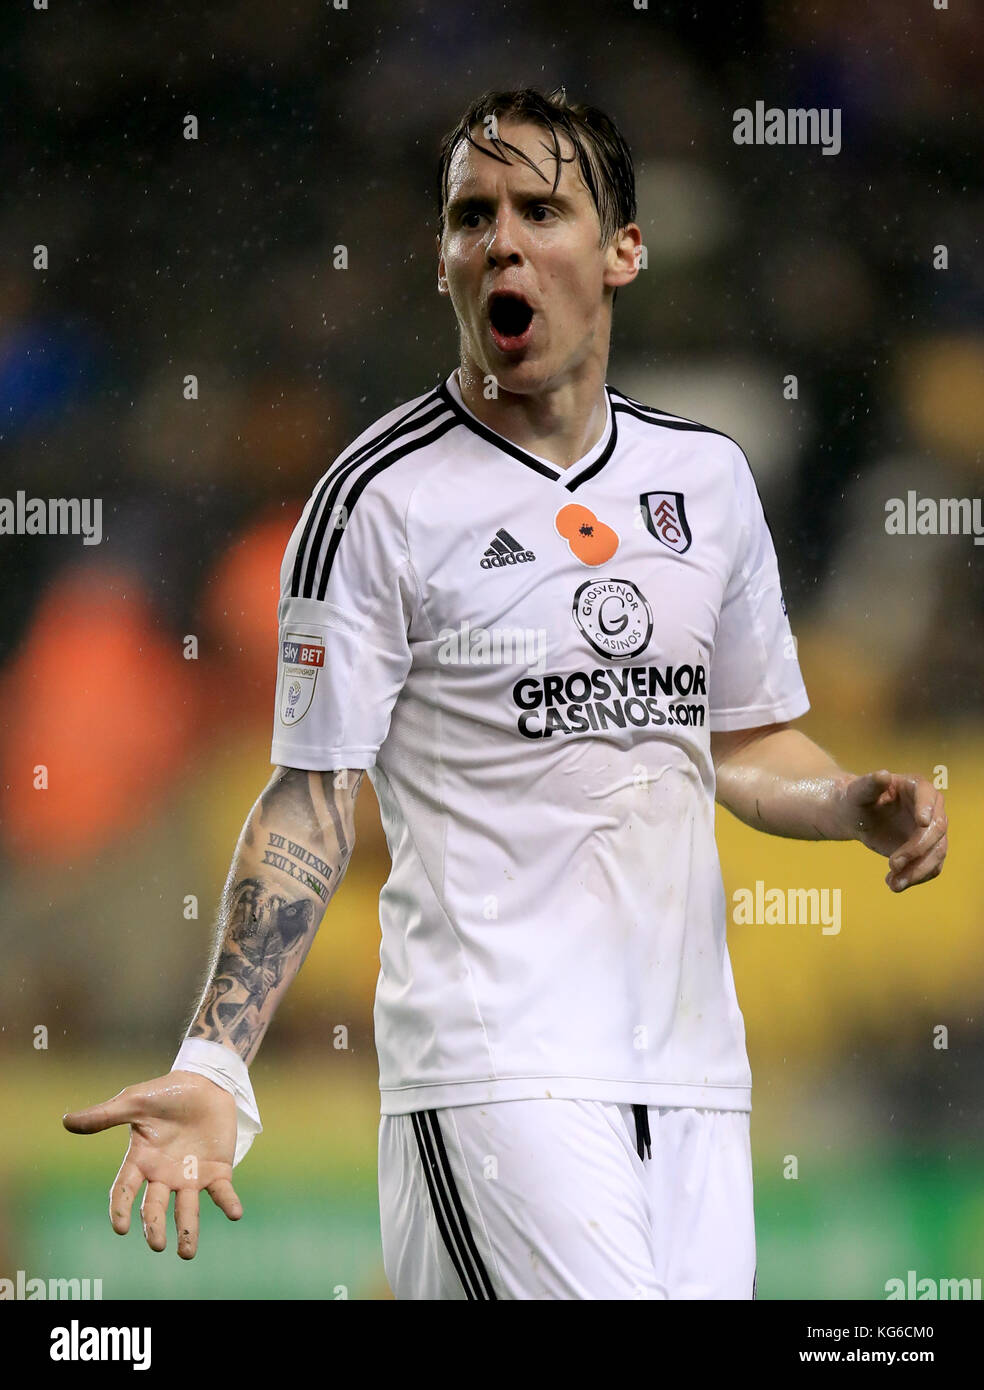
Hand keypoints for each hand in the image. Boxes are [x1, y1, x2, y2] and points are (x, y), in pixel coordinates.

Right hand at [62, 1070, 242, 1258]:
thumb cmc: (166, 1092)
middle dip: (155, 1227)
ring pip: (186, 1210)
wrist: (205, 1082)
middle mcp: (164, 1175)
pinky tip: (234, 1213)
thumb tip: (65, 1121)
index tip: (121, 1228)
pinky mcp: (217, 1170)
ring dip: (188, 1231)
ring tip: (187, 1253)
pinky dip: (228, 1203)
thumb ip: (104, 1115)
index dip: (121, 1209)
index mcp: (141, 1161)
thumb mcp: (134, 1101)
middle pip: (155, 1207)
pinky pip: (222, 1192)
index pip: (125, 1191)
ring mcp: (190, 1176)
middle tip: (157, 1244)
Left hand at [837, 770, 947, 891]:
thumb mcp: (858, 792)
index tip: (921, 823)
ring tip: (893, 883)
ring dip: (918, 870)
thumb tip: (883, 775)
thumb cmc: (856, 799)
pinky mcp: (927, 850)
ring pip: (937, 853)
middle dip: (917, 849)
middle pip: (937, 830)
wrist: (855, 817)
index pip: (929, 796)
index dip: (927, 808)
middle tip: (893, 864)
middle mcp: (931, 808)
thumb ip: (870, 784)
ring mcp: (931, 830)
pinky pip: (930, 867)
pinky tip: (893, 883)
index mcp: (917, 787)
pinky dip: (915, 878)